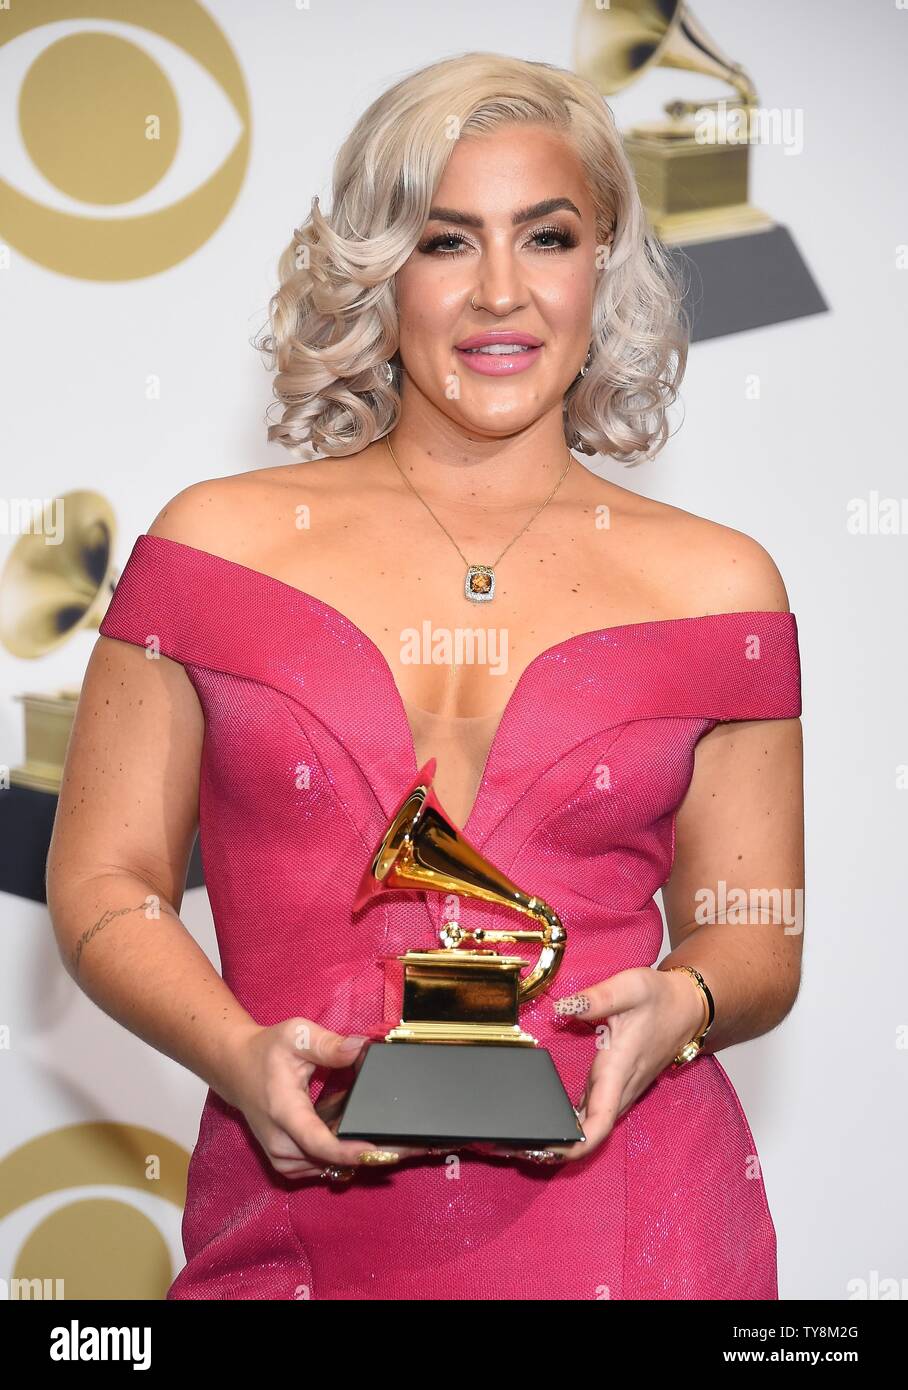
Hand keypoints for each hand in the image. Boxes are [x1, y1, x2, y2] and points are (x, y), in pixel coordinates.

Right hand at [218, 1017, 432, 1177]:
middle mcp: (282, 1143)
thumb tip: (361, 1048)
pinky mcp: (289, 1162)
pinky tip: (364, 1137)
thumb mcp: (296, 1035)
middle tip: (411, 1145)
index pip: (319, 1142)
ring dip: (361, 1156)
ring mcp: (284, 1157)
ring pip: (331, 1167)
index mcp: (284, 1112)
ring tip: (395, 1140)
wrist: (235, 1068)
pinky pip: (324, 1166)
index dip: (352, 1151)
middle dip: (371, 1154)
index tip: (382, 1151)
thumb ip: (328, 1044)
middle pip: (332, 1161)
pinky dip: (345, 1155)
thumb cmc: (266, 1051)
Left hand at [470, 966, 707, 1165]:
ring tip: (524, 1139)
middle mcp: (621, 1087)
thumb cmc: (660, 999)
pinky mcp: (619, 1087)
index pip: (600, 1119)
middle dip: (558, 1146)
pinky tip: (552, 1124)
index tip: (548, 1149)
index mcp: (619, 1068)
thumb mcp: (631, 987)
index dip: (577, 1143)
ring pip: (593, 1125)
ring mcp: (621, 1090)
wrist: (689, 1008)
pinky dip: (574, 1125)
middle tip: (515, 1146)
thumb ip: (596, 997)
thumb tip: (563, 1007)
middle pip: (592, 1131)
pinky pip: (596, 1114)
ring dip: (565, 1138)